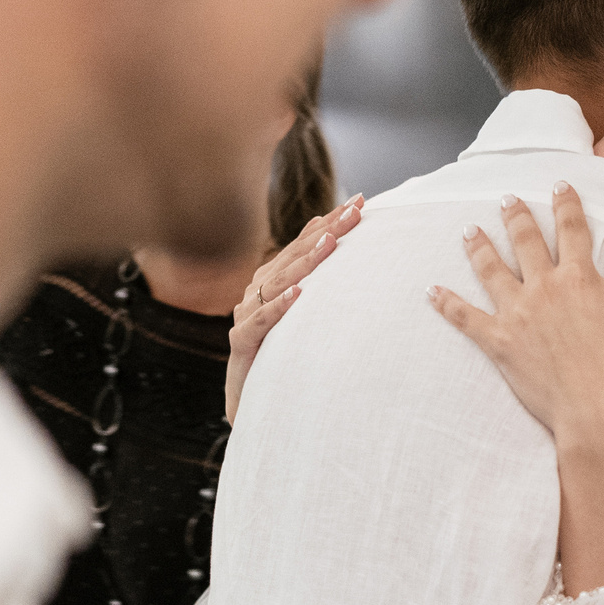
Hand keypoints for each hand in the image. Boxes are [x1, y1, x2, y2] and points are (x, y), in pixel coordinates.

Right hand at [225, 194, 364, 422]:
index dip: (331, 221)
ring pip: (279, 282)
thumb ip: (311, 280)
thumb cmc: (279, 354)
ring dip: (305, 262)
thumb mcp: (300, 317)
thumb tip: (328, 234)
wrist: (250, 401)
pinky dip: (279, 307)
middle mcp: (257, 291)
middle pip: (295, 255)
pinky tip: (298, 295)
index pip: (305, 244)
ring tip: (330, 243)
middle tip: (357, 211)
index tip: (361, 202)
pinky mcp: (242, 342)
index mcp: (273, 281)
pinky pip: (261, 322)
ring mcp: (247, 315)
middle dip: (328, 230)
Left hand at [430, 183, 603, 442]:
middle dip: (515, 216)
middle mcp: (544, 288)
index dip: (565, 203)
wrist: (601, 411)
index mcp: (581, 277)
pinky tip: (432, 291)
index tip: (559, 186)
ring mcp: (517, 314)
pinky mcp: (498, 342)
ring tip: (469, 230)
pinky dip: (446, 303)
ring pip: (491, 269)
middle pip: (525, 240)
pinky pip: (465, 318)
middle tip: (506, 200)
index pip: (571, 227)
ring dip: (479, 247)